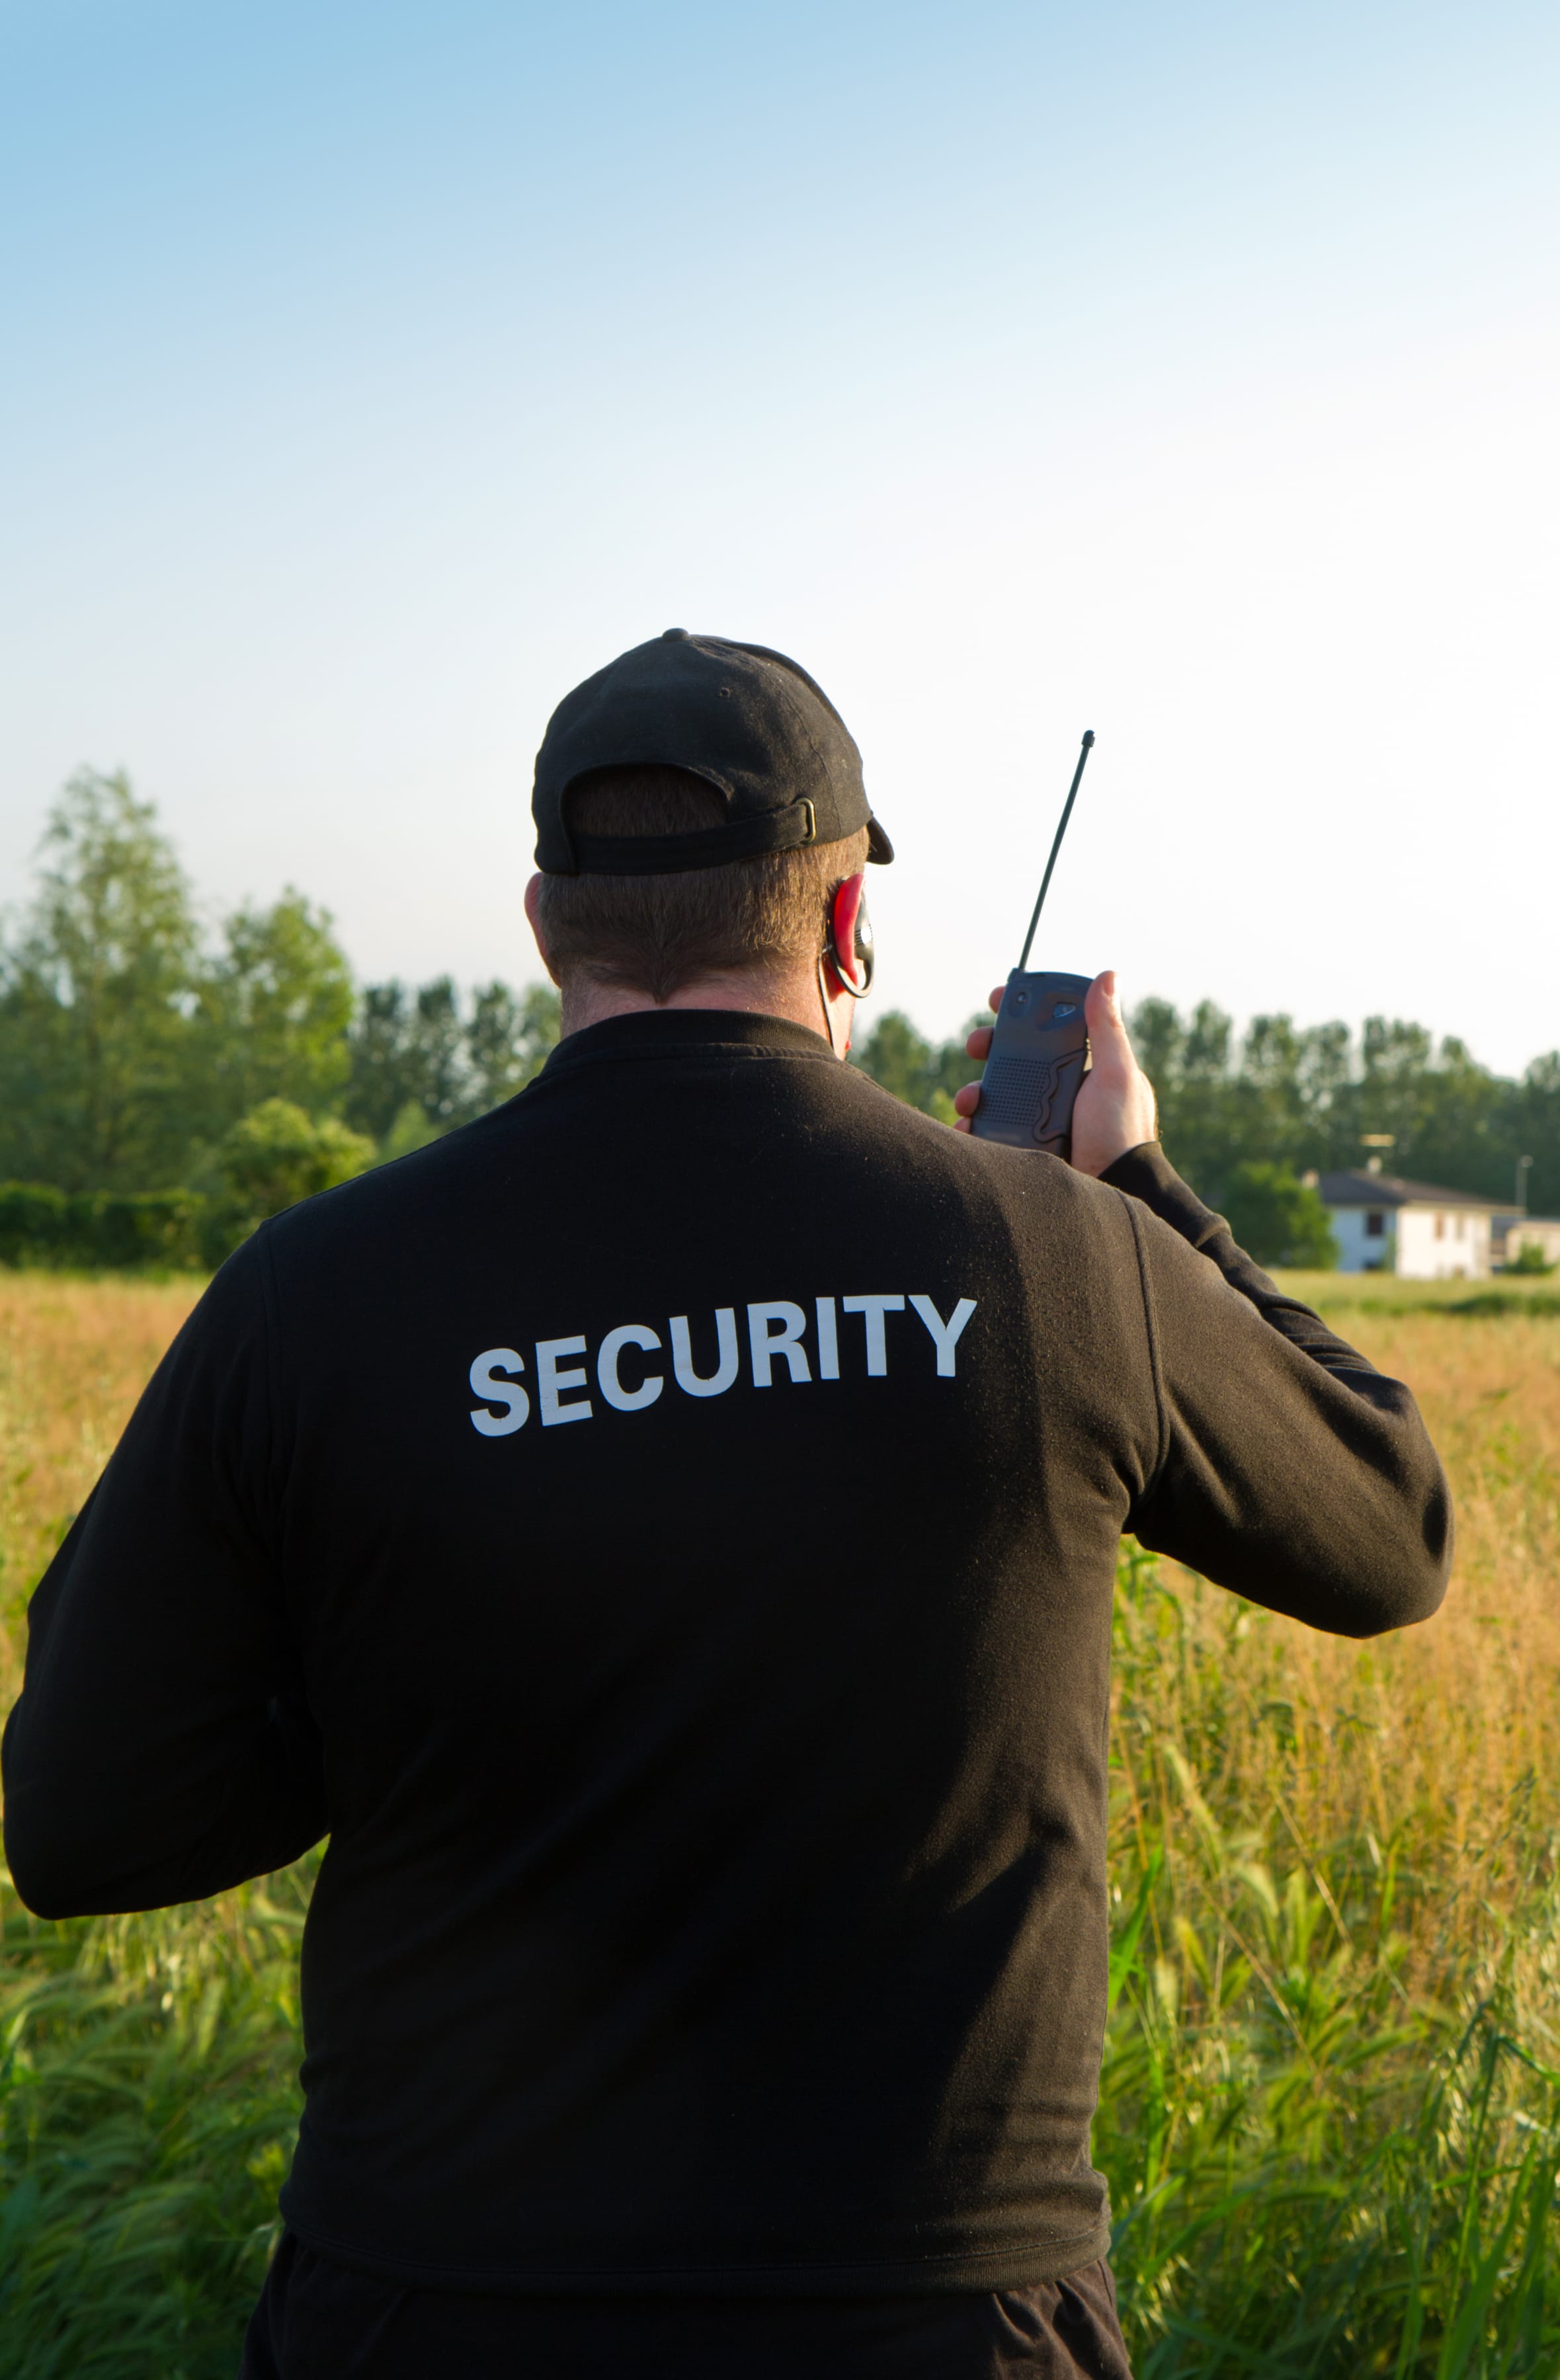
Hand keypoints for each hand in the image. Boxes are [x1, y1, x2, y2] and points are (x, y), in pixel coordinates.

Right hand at [952, 970, 1157, 1177]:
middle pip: (1012, 1057)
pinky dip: (973, 1127)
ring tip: (971, 1099)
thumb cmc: (1122, 1132)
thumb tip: (1108, 976)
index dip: (1021, 1011)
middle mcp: (1058, 1088)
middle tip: (976, 1046)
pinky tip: (969, 1127)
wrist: (1114, 1188)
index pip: (1046, 1028)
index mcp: (1080, 1065)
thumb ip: (1106, 1027)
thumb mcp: (1117, 1074)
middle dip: (988, 1047)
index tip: (999, 999)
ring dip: (974, 1090)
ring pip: (995, 1093)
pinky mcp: (1024, 1146)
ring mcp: (1038, 1118)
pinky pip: (990, 1130)